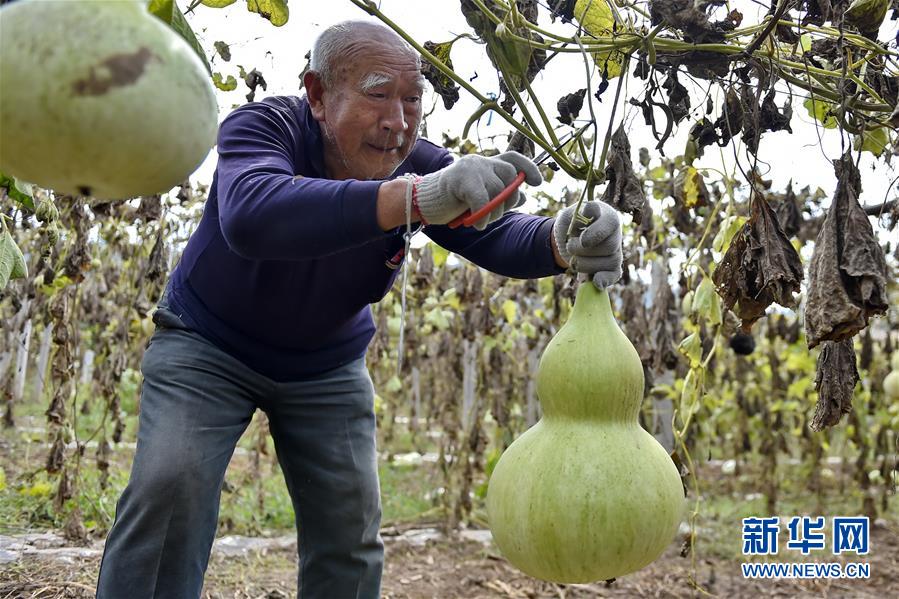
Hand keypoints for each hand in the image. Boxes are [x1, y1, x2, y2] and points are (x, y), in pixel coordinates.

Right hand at [415, 151, 541, 229]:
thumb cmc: (452, 203)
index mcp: (487, 165)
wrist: (423, 202)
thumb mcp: (481, 198)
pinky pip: (482, 200)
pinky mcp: (460, 179)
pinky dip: (482, 216)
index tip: (538, 183)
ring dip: (494, 213)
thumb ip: (500, 195)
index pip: (514, 159)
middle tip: (496, 215)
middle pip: (510, 177)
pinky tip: (476, 224)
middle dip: (509, 199)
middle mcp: (481, 162)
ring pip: (498, 191)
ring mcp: (470, 168)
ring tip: (481, 222)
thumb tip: (523, 196)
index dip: (529, 168)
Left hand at [553, 201, 622, 288]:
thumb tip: (587, 237)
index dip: (596, 232)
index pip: (610, 222)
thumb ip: (574, 221)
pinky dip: (605, 279)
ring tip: (572, 259)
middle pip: (609, 246)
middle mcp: (615, 233)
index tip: (582, 239)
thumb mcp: (566, 218)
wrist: (568, 240)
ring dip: (586, 264)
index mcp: (606, 215)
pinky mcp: (612, 267)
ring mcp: (616, 250)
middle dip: (584, 250)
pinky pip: (614, 275)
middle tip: (569, 246)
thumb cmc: (570, 225)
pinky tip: (597, 282)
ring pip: (610, 261)